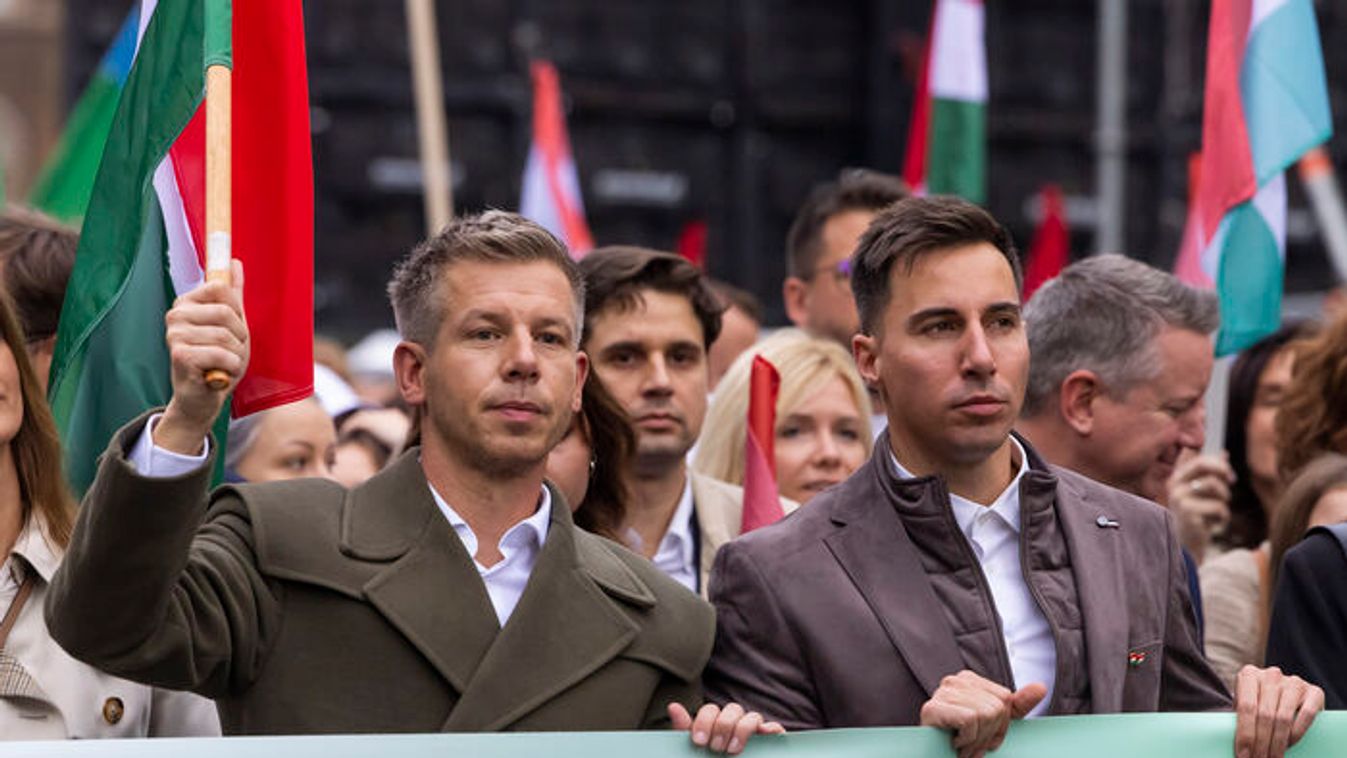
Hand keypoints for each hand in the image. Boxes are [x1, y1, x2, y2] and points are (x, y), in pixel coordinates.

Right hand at [156, 260, 248, 454]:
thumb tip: (235, 263)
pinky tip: (218, 375)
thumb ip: (232, 295)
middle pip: (228, 312)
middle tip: (228, 352)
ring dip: (236, 356)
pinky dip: (230, 367)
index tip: (231, 328)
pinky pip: (222, 355)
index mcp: (187, 303)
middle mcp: (176, 315)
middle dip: (239, 337)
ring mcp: (174, 335)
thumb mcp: (230, 324)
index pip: (222, 288)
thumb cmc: (216, 360)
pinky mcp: (179, 356)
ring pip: (227, 336)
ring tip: (222, 364)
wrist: (201, 398)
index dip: (237, 312)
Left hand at [670, 702, 784, 754]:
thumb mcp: (694, 751)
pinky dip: (771, 728)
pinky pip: (774, 727)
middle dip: (723, 727)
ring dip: (742, 730)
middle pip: (733, 709)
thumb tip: (673, 706)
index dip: (705, 722)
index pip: (711, 710)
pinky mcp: (770, 742)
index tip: (699, 741)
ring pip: (752, 716)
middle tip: (716, 748)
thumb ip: (685, 730)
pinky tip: (764, 733)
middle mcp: (736, 724)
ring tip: (733, 750)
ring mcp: (754, 732)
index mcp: (716, 724)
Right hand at [919, 670, 1045, 757]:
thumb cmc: (961, 740)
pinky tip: (954, 743)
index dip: (1001, 726)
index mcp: (969, 680)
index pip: (1005, 699)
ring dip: (976, 741)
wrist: (931, 755)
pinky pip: (971, 721)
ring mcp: (942, 692)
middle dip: (988, 735)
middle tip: (972, 746)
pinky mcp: (932, 708)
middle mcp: (955, 680)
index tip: (984, 737)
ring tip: (962, 746)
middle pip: (997, 708)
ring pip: (986, 715)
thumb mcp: (993, 723)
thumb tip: (1041, 687)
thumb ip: (1017, 705)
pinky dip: (966, 740)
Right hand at [1164, 450, 1234, 560]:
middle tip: (1232, 481)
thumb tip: (1224, 453)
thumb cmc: (1195, 518)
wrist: (1184, 548)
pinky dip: (1223, 516)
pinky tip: (1214, 525)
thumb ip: (1209, 473)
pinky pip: (1218, 506)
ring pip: (1213, 485)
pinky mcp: (1188, 513)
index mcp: (1176, 477)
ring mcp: (1180, 498)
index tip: (1228, 474)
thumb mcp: (1200, 494)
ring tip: (1218, 511)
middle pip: (1204, 465)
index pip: (1196, 457)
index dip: (1216, 461)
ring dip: (1224, 498)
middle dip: (1222, 471)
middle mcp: (1174, 485)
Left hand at [1233, 665, 1322, 757]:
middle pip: (1264, 715)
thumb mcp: (1247, 704)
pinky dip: (1296, 734)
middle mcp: (1271, 675)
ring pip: (1283, 718)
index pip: (1246, 707)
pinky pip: (1305, 716)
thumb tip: (1232, 743)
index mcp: (1249, 675)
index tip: (1243, 755)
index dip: (1245, 734)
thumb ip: (1240, 717)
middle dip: (1261, 744)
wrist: (1289, 692)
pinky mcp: (1314, 692)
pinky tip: (1289, 746)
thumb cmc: (1261, 702)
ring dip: (1277, 744)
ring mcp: (1294, 682)